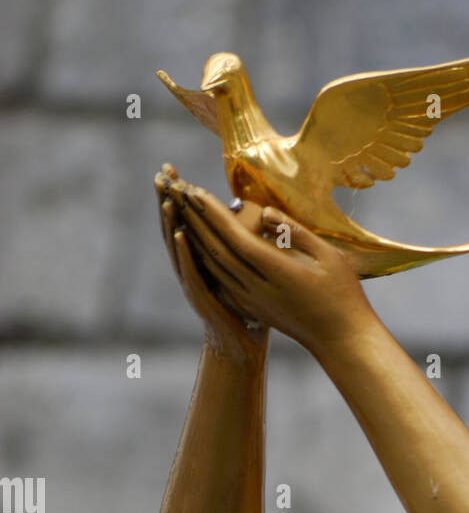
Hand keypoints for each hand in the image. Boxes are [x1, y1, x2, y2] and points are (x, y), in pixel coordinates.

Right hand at [155, 164, 267, 363]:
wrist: (245, 345)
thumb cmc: (249, 304)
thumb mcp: (248, 266)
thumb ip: (250, 240)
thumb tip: (263, 213)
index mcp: (201, 257)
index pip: (186, 219)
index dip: (178, 194)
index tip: (171, 167)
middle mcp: (192, 268)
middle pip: (175, 227)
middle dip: (167, 200)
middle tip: (161, 173)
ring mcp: (194, 284)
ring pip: (178, 249)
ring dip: (171, 222)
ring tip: (168, 197)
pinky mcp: (203, 300)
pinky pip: (191, 273)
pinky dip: (185, 253)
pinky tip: (181, 234)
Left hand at [161, 175, 374, 354]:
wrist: (340, 339)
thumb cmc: (343, 294)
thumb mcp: (328, 256)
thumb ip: (295, 232)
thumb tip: (264, 212)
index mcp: (276, 272)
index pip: (235, 238)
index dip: (212, 214)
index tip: (193, 191)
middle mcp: (257, 288)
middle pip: (216, 250)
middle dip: (194, 219)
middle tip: (176, 191)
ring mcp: (252, 301)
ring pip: (214, 266)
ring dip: (194, 237)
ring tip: (179, 211)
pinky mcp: (252, 307)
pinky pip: (220, 280)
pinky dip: (205, 259)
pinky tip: (196, 245)